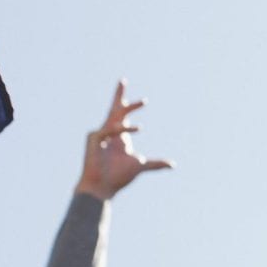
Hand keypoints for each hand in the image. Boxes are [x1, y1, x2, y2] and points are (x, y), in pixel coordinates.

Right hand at [76, 80, 172, 200]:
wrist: (102, 187)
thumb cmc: (118, 177)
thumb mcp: (140, 166)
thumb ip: (155, 164)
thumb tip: (172, 165)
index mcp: (120, 136)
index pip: (122, 115)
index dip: (128, 104)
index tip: (137, 97)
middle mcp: (110, 132)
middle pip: (114, 109)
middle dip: (118, 94)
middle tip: (123, 80)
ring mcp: (100, 134)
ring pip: (116, 116)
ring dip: (130, 107)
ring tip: (144, 102)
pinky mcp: (94, 137)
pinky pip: (111, 128)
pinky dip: (123, 127)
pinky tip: (137, 128)